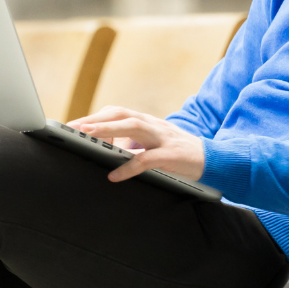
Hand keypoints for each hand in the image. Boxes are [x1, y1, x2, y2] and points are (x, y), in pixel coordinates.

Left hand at [67, 106, 205, 182]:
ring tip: (87, 136)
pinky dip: (128, 167)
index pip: (118, 112)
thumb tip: (108, 147)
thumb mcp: (154, 143)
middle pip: (121, 114)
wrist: (214, 159)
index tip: (75, 123)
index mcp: (148, 122)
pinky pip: (146, 159)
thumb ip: (133, 142)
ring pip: (132, 128)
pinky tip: (114, 175)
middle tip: (74, 126)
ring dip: (108, 130)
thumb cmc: (179, 152)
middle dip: (96, 118)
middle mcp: (153, 125)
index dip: (96, 115)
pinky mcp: (171, 155)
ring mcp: (163, 138)